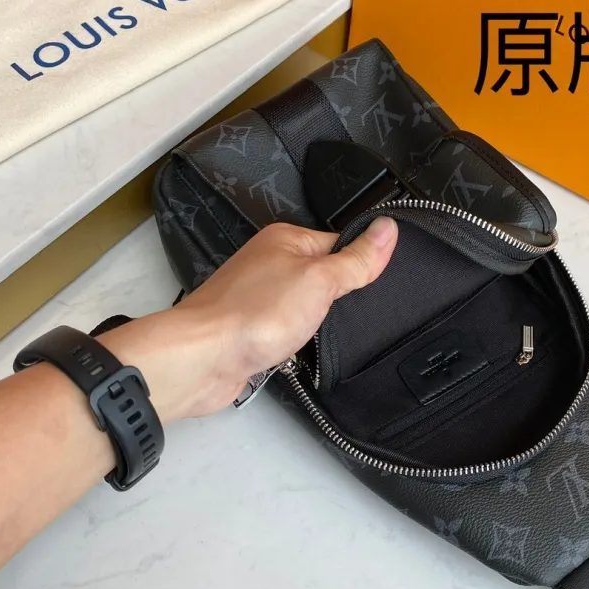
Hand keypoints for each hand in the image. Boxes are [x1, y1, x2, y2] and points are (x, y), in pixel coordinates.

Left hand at [100, 217, 397, 422]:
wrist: (202, 359)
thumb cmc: (252, 314)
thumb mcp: (320, 280)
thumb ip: (356, 259)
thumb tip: (386, 228)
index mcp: (285, 240)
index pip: (338, 242)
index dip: (359, 263)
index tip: (376, 281)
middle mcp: (268, 263)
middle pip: (322, 275)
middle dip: (338, 296)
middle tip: (351, 313)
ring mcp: (257, 296)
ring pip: (304, 304)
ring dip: (316, 321)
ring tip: (324, 332)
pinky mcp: (250, 328)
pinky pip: (286, 328)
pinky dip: (297, 339)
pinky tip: (302, 348)